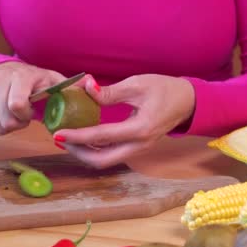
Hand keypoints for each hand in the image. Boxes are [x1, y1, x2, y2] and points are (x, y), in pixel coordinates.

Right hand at [0, 61, 68, 135]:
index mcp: (20, 76)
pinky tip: (5, 116)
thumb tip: (90, 83)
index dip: (25, 115)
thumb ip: (71, 86)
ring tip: (15, 115)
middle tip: (24, 116)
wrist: (6, 70)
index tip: (32, 112)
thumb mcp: (53, 80)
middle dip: (18, 123)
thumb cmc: (35, 80)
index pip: (16, 105)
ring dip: (9, 126)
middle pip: (6, 120)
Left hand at [53, 74, 195, 168]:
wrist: (188, 102)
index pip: (101, 136)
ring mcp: (138, 150)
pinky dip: (94, 150)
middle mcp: (139, 145)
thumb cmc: (164, 89)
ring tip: (67, 139)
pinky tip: (83, 139)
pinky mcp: (136, 149)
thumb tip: (86, 87)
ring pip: (105, 161)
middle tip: (60, 139)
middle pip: (101, 160)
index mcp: (140, 129)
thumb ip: (110, 91)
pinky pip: (111, 156)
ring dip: (84, 153)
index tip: (58, 134)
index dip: (77, 136)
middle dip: (77, 152)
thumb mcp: (137, 84)